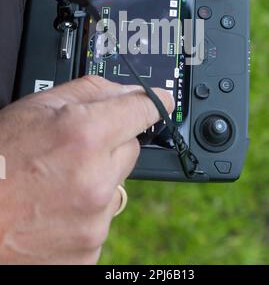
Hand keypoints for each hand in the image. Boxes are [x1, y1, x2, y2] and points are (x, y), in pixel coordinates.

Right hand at [0, 76, 173, 264]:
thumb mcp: (36, 108)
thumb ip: (89, 92)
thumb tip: (128, 91)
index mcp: (85, 136)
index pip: (144, 110)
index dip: (151, 103)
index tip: (159, 101)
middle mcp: (96, 180)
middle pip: (131, 149)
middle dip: (111, 144)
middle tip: (74, 149)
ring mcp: (95, 220)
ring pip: (117, 185)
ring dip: (97, 180)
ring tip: (57, 181)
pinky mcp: (90, 250)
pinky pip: (102, 218)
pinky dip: (86, 210)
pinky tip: (56, 206)